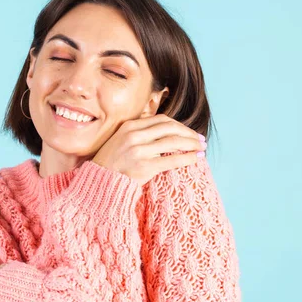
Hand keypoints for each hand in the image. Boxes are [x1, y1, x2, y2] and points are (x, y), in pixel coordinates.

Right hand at [91, 114, 206, 185]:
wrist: (100, 182)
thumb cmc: (112, 163)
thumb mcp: (120, 140)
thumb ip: (139, 134)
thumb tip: (165, 133)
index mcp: (129, 126)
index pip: (162, 120)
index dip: (179, 125)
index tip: (189, 131)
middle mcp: (134, 135)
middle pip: (170, 128)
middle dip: (189, 133)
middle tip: (200, 140)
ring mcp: (139, 150)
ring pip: (174, 142)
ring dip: (192, 144)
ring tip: (201, 148)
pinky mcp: (144, 166)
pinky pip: (172, 159)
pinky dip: (188, 158)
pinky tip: (196, 159)